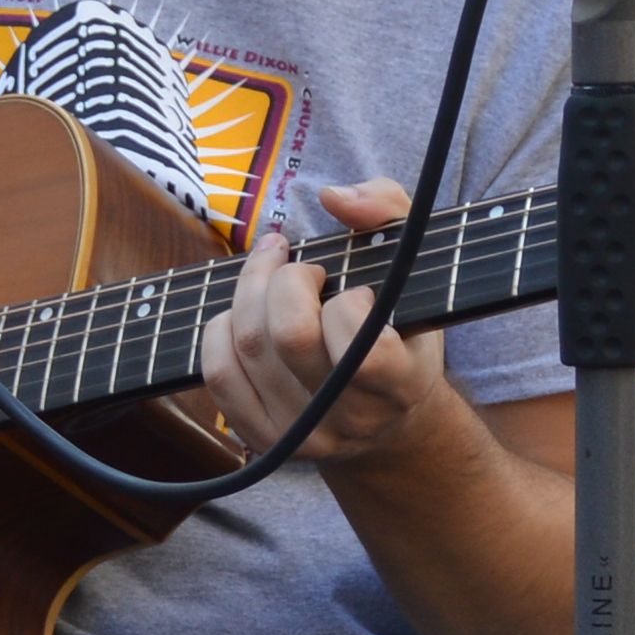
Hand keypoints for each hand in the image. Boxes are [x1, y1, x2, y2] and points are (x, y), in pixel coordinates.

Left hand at [205, 179, 453, 474]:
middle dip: (287, 281)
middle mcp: (353, 419)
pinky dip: (221, 329)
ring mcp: (305, 435)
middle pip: (291, 337)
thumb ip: (387, 211)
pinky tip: (244, 313)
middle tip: (303, 269)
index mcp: (403, 384)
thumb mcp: (415, 265)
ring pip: (250, 348)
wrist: (390, 420)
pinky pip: (220, 375)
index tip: (357, 290)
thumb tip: (334, 197)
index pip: (365, 350)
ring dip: (250, 293)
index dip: (349, 304)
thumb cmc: (401, 326)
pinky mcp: (264, 438)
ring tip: (272, 275)